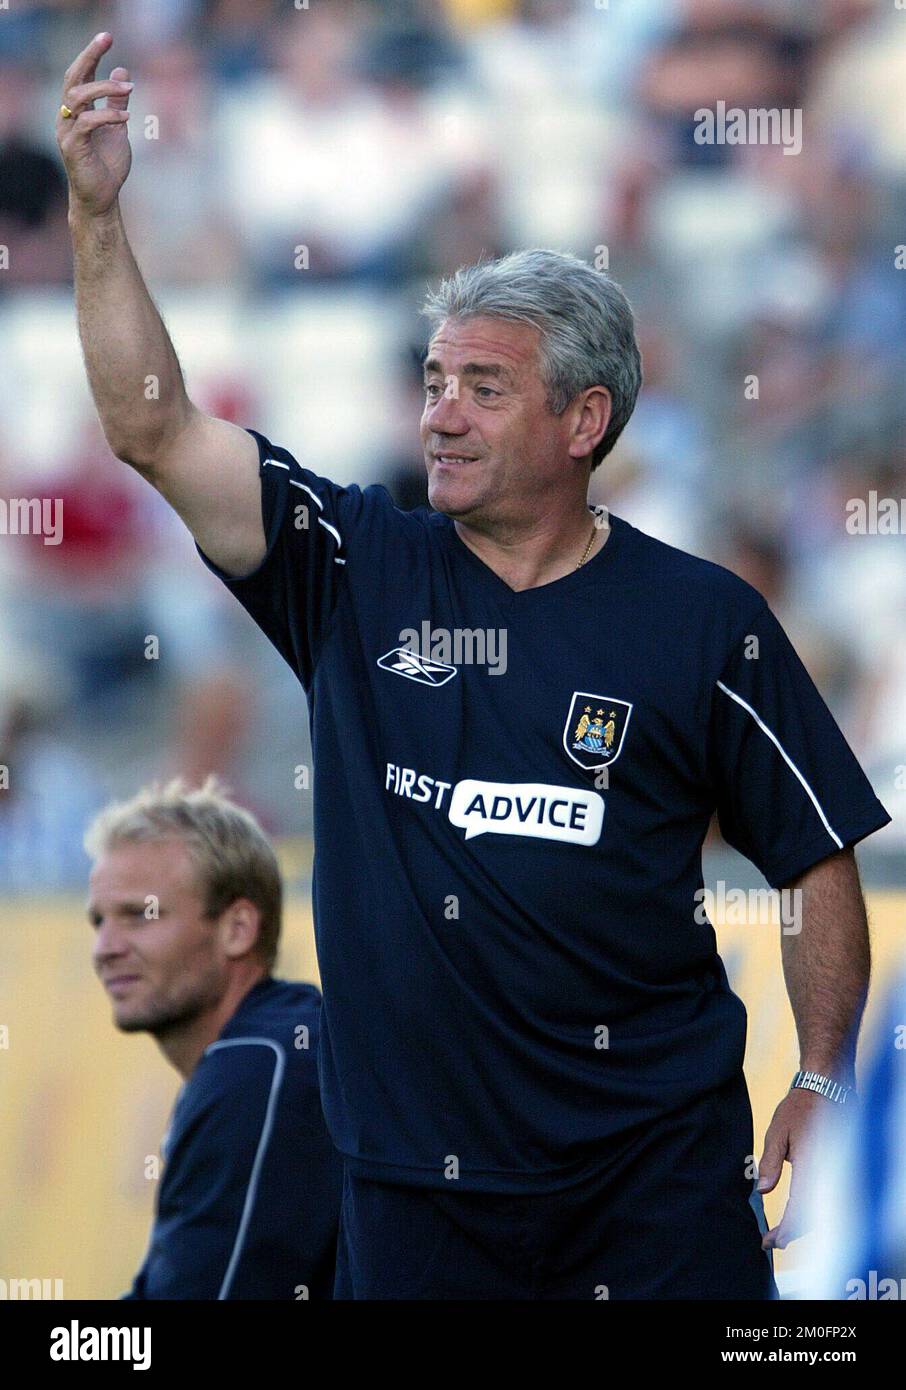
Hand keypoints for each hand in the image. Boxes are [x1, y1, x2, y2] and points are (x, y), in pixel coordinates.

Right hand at [57, 32, 132, 218]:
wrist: (101, 198)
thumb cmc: (108, 165)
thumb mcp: (118, 128)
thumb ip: (118, 102)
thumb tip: (123, 72)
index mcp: (78, 110)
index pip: (81, 74)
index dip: (91, 54)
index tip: (107, 37)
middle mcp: (68, 116)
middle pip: (73, 78)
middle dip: (89, 56)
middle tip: (107, 41)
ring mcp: (67, 130)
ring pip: (78, 96)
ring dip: (104, 88)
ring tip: (129, 89)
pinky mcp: (73, 147)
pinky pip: (86, 122)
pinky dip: (107, 115)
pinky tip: (126, 116)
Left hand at [756, 1087, 824, 1249]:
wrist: (827, 1091)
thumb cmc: (799, 1109)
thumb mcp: (777, 1133)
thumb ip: (770, 1163)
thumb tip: (761, 1190)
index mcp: (812, 1165)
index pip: (800, 1208)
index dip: (786, 1229)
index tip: (771, 1241)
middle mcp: (827, 1173)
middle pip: (813, 1217)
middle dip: (792, 1234)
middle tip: (770, 1242)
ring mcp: (835, 1173)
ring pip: (822, 1212)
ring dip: (802, 1226)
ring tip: (780, 1234)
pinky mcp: (837, 1171)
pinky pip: (826, 1201)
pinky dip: (811, 1213)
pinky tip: (796, 1216)